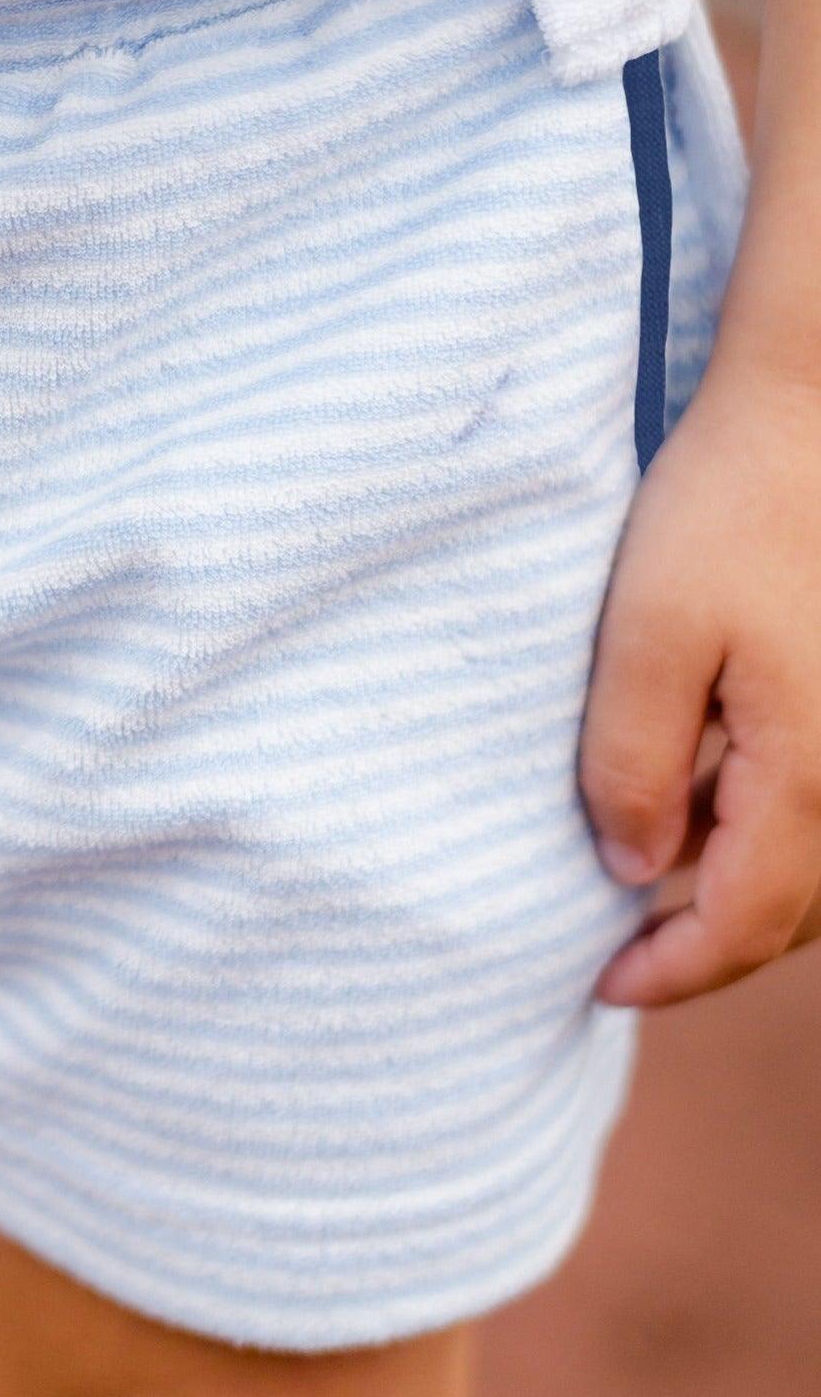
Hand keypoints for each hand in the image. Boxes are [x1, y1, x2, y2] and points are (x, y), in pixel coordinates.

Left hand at [581, 355, 820, 1006]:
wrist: (820, 409)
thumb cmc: (734, 506)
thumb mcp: (646, 638)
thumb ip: (635, 766)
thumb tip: (632, 870)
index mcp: (817, 772)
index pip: (745, 925)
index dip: (671, 972)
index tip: (599, 987)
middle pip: (795, 916)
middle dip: (707, 947)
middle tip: (618, 957)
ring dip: (742, 896)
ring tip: (648, 892)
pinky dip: (773, 839)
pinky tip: (705, 817)